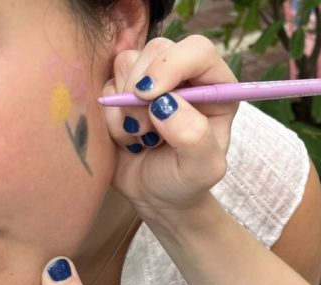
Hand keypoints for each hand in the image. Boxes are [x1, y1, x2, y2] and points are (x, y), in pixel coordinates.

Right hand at [102, 35, 238, 219]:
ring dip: (125, 105)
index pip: (198, 51)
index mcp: (216, 88)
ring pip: (126, 62)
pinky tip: (128, 138)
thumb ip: (194, 137)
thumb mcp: (202, 170)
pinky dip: (110, 115)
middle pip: (158, 49)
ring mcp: (152, 81)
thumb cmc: (185, 182)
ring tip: (141, 137)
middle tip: (144, 129)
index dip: (171, 65)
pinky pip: (104, 84)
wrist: (155, 197)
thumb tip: (167, 104)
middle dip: (142, 88)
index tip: (150, 96)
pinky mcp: (122, 90)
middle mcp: (186, 78)